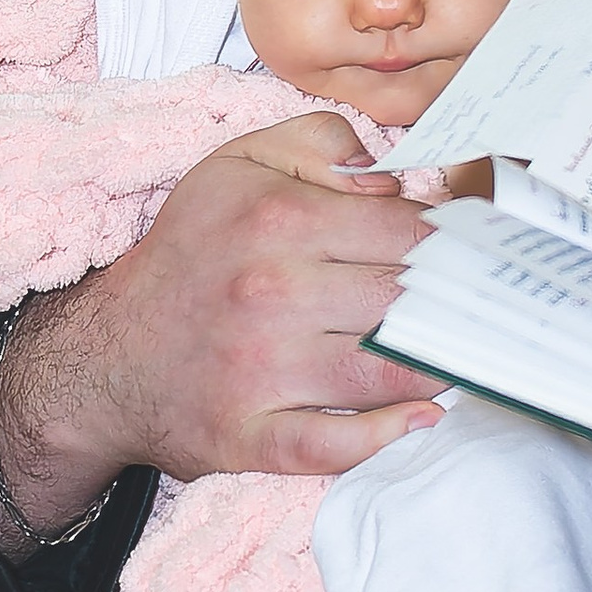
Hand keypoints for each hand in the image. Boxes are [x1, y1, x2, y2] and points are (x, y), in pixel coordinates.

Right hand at [0, 114, 444, 542]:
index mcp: (278, 219)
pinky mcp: (253, 436)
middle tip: (485, 309)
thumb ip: (322, 146)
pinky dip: (390, 435)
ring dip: (441, 365)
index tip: (473, 257)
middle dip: (459, 305)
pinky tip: (423, 417)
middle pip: (410, 299)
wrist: (106, 356)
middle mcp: (272, 293)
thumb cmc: (192, 256)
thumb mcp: (238, 167)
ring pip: (391, 371)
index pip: (409, 232)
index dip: (455, 245)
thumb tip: (395, 176)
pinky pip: (339, 445)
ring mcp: (263, 371)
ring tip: (461, 353)